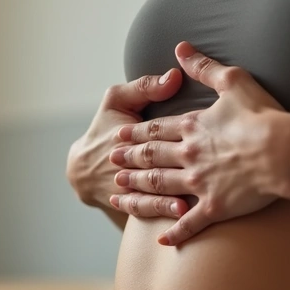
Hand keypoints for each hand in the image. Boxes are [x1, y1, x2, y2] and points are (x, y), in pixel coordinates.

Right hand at [66, 67, 188, 215]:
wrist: (82, 170)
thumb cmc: (104, 127)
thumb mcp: (116, 100)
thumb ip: (145, 87)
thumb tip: (175, 76)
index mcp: (126, 133)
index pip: (154, 131)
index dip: (177, 131)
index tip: (202, 133)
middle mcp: (127, 162)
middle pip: (155, 164)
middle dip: (179, 170)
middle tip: (208, 172)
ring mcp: (128, 186)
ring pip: (149, 190)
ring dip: (169, 197)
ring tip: (188, 202)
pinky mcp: (130, 203)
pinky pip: (144, 209)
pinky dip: (160, 210)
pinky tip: (180, 214)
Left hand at [108, 41, 288, 245]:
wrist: (284, 152)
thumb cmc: (263, 116)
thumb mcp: (233, 81)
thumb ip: (204, 67)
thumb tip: (180, 49)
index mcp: (192, 127)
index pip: (156, 130)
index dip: (136, 132)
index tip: (119, 134)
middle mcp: (189, 155)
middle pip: (151, 157)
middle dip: (129, 158)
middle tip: (111, 160)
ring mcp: (199, 183)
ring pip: (159, 186)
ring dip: (138, 187)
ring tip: (120, 188)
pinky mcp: (214, 207)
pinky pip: (189, 223)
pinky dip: (175, 231)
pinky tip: (161, 239)